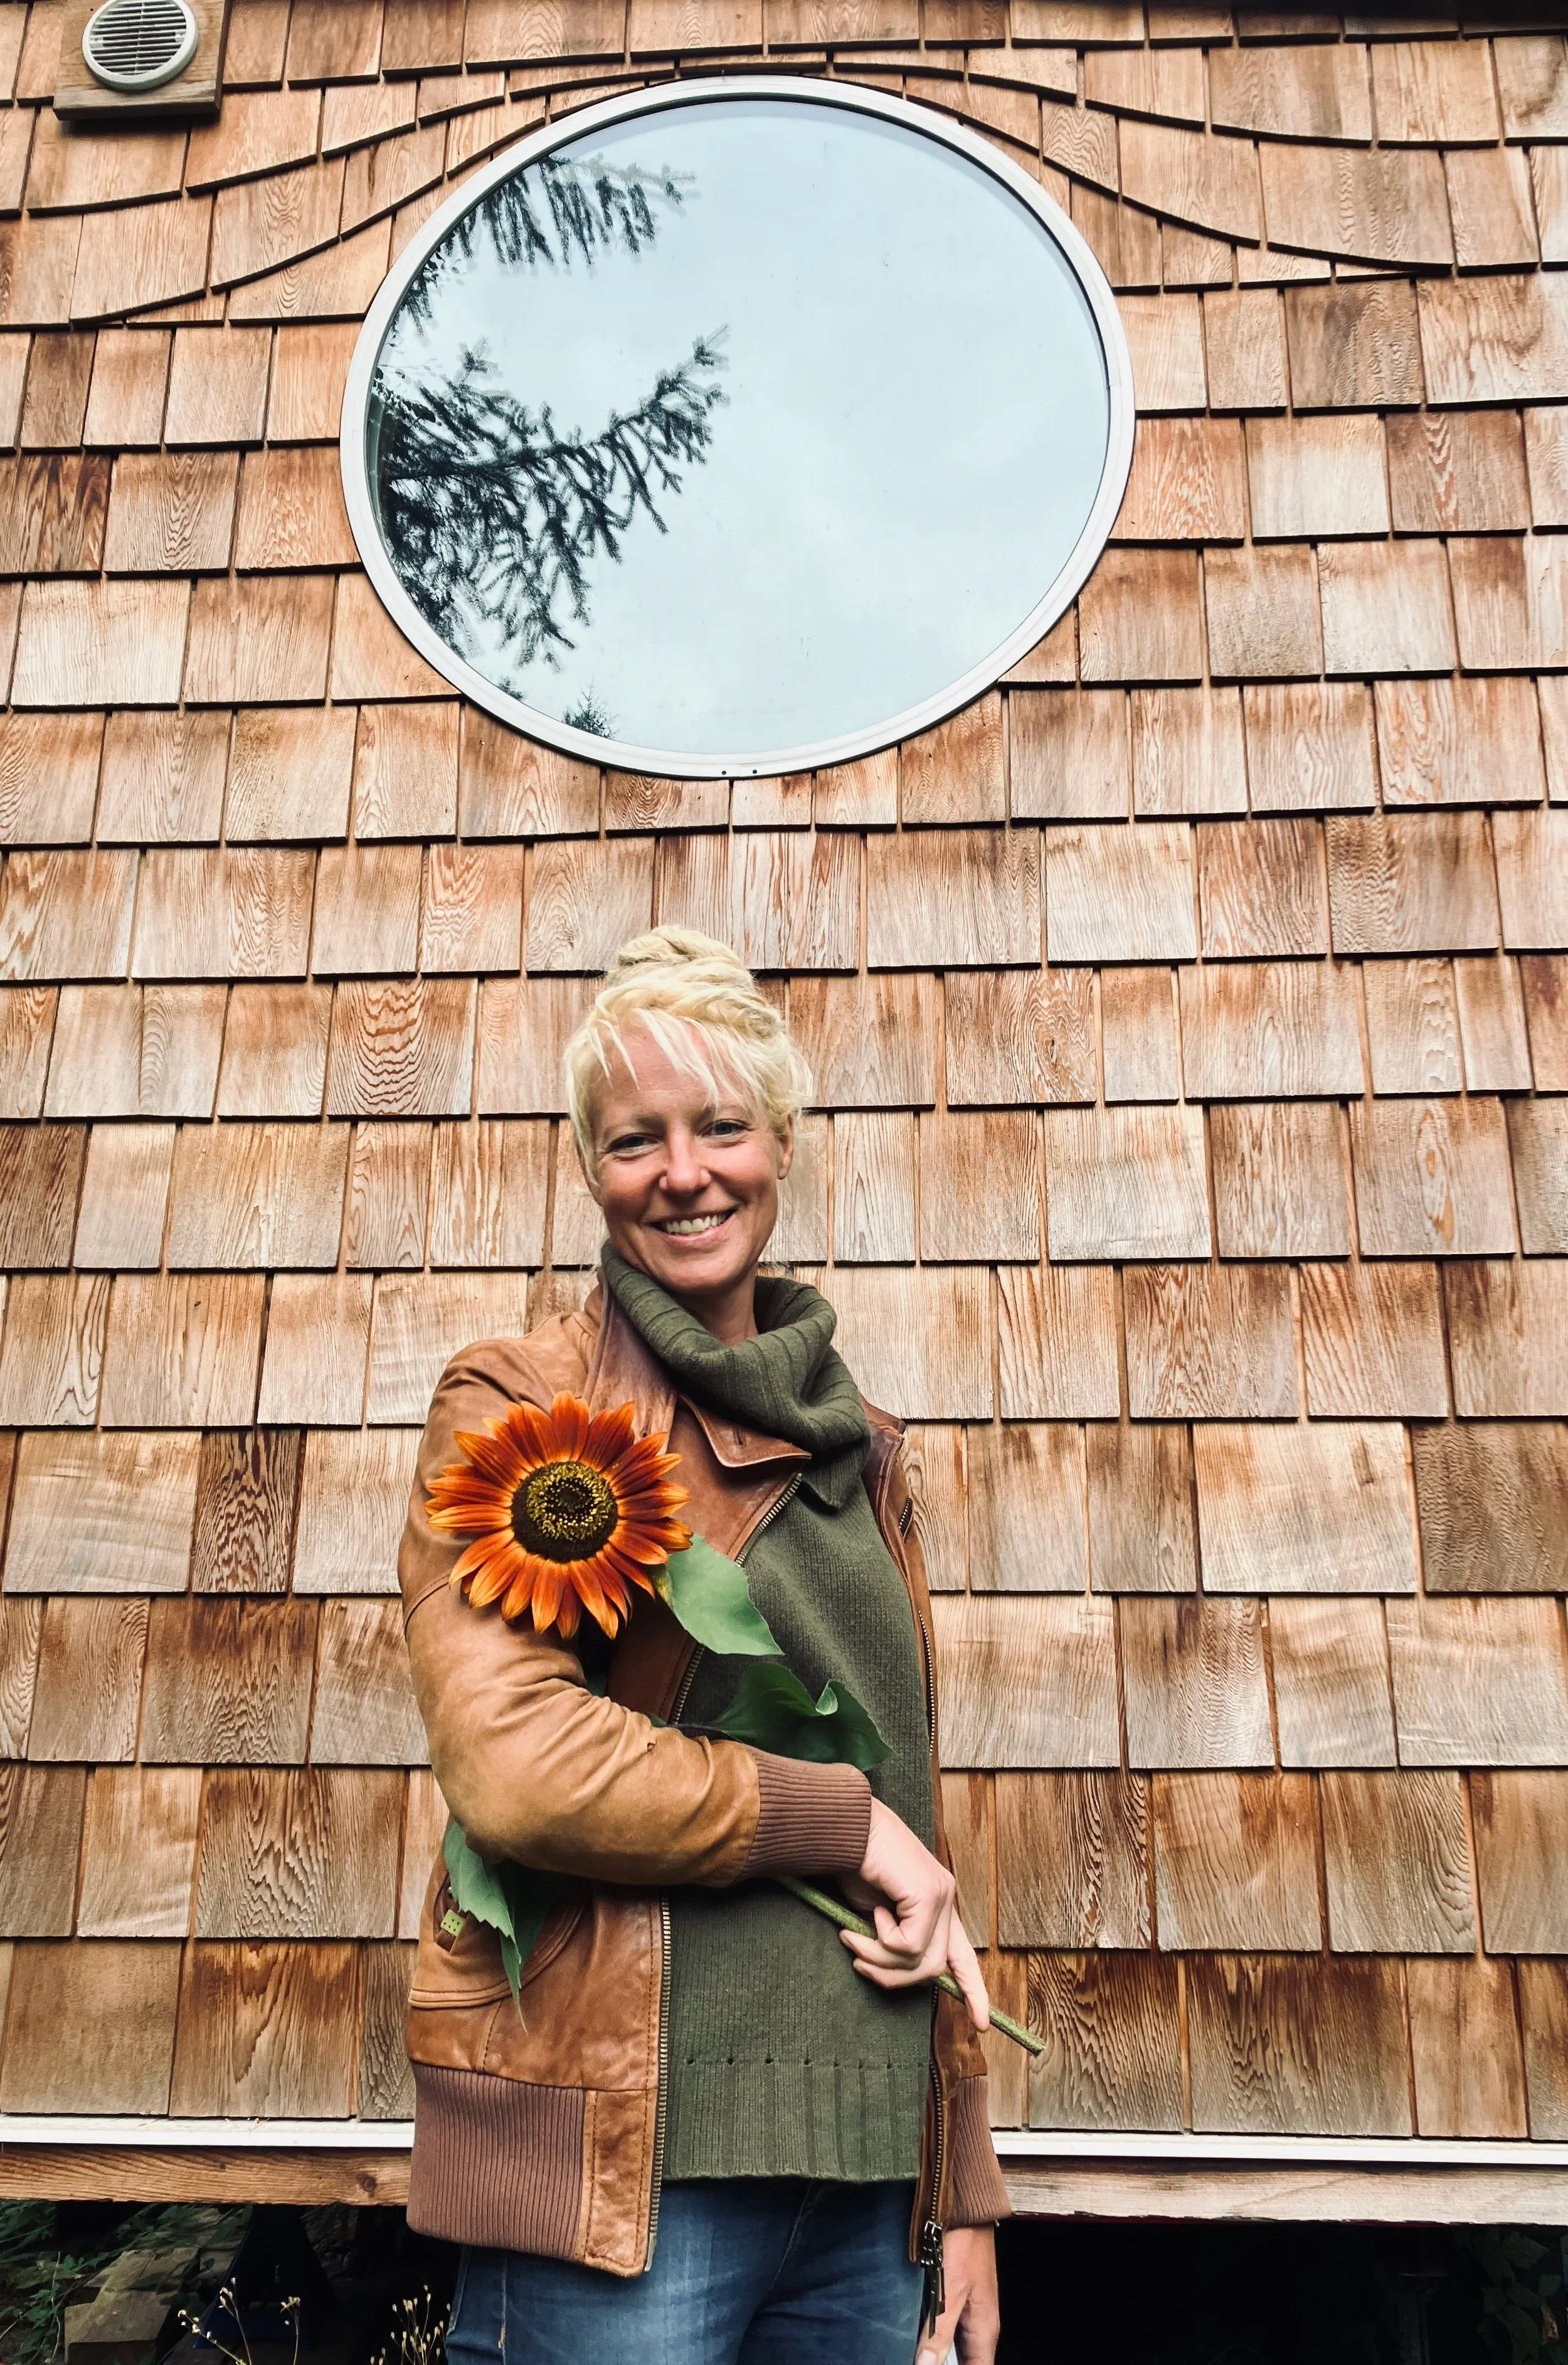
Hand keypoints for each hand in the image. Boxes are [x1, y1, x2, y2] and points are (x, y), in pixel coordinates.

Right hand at [838, 1799, 988, 2030]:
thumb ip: (892, 1940)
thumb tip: (892, 1971)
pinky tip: (873, 1911)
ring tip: (852, 1936)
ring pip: (920, 1963)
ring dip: (878, 1960)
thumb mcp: (875, 1915)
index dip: (972, 1989)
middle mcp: (946, 1899)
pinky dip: (881, 1940)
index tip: (982, 2024)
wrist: (843, 1826)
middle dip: (890, 1976)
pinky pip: (908, 1946)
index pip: (962, 1955)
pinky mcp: (929, 1894)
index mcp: (936, 1904)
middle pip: (932, 1969)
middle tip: (857, 1958)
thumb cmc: (853, 1864)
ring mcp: (942, 1895)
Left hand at [915, 2225, 998, 2364]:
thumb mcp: (948, 2291)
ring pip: (955, 2348)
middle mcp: (979, 2326)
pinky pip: (947, 2329)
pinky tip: (915, 2337)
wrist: (967, 2210)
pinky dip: (933, 2337)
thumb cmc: (963, 2245)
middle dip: (942, 2364)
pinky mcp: (956, 2300)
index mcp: (984, 2331)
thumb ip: (939, 2332)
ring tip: (915, 2352)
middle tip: (919, 2359)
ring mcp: (968, 2313)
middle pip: (966, 2362)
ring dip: (938, 2354)